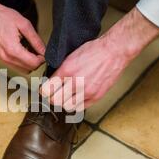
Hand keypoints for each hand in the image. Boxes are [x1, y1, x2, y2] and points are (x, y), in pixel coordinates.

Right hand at [0, 0, 44, 73]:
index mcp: (13, 50)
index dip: (42, 59)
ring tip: (30, 48)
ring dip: (30, 62)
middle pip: (29, 69)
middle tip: (38, 49)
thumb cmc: (4, 17)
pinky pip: (16, 66)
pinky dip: (23, 61)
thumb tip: (44, 51)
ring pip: (23, 70)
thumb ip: (36, 40)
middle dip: (36, 61)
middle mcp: (7, 58)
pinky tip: (23, 50)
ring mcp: (3, 59)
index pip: (33, 63)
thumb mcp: (24, 25)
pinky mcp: (1, 58)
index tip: (44, 51)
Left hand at [41, 7, 158, 110]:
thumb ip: (61, 70)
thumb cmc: (94, 50)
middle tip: (55, 93)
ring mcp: (86, 91)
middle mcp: (75, 82)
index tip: (46, 89)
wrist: (114, 51)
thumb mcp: (71, 56)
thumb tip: (51, 81)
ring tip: (68, 96)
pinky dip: (77, 104)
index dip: (44, 90)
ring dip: (65, 102)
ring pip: (67, 107)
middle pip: (55, 101)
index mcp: (67, 70)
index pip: (46, 90)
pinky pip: (80, 108)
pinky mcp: (96, 96)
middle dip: (53, 98)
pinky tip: (78, 97)